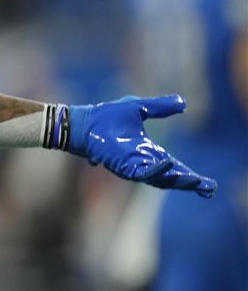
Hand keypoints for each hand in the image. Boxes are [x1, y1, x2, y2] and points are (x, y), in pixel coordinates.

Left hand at [68, 95, 215, 196]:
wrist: (83, 121)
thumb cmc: (106, 117)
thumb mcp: (138, 108)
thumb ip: (160, 107)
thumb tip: (183, 103)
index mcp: (148, 150)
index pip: (173, 166)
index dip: (189, 175)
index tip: (207, 183)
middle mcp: (143, 161)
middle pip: (169, 177)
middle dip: (188, 182)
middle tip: (206, 187)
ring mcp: (132, 165)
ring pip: (159, 179)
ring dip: (176, 179)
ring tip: (193, 180)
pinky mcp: (122, 165)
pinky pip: (142, 172)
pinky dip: (156, 171)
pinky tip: (168, 165)